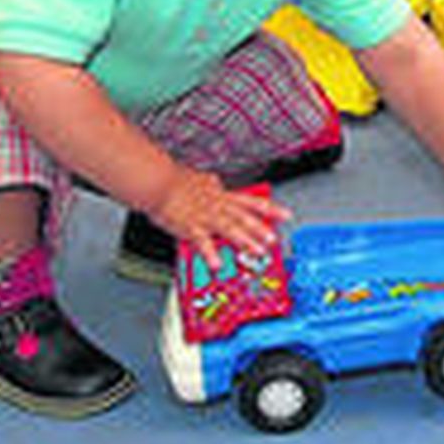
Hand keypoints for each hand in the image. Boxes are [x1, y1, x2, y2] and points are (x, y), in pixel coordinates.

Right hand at [145, 171, 291, 269]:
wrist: (157, 181)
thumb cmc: (174, 180)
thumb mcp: (199, 178)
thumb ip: (210, 183)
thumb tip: (215, 181)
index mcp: (220, 195)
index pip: (250, 201)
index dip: (270, 209)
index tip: (286, 215)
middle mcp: (217, 205)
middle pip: (244, 218)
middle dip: (261, 229)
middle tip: (275, 239)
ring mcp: (205, 216)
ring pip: (230, 229)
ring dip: (246, 241)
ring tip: (259, 251)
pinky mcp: (190, 227)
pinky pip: (202, 243)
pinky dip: (210, 254)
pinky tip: (218, 265)